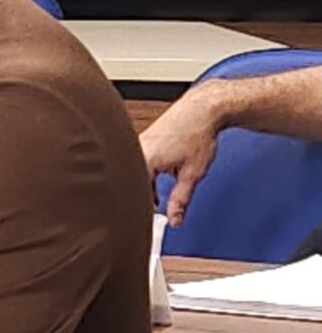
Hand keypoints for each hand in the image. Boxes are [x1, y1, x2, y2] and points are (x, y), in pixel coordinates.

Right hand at [140, 84, 224, 227]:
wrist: (203, 108)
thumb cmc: (198, 132)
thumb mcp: (192, 174)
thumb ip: (180, 200)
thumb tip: (174, 219)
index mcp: (144, 159)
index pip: (134, 194)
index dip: (139, 211)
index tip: (144, 223)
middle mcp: (135, 149)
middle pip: (130, 184)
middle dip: (140, 201)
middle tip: (151, 214)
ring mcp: (136, 144)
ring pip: (133, 174)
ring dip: (144, 187)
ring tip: (156, 199)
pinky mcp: (142, 141)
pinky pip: (137, 164)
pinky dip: (145, 176)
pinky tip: (157, 182)